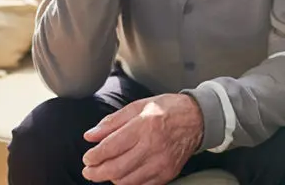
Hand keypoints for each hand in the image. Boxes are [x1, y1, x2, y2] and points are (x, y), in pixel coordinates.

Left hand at [81, 93, 202, 184]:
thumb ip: (112, 122)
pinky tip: (124, 175)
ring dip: (111, 179)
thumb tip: (90, 135)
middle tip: (89, 171)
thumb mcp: (138, 106)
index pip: (110, 148)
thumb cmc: (168, 109)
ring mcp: (161, 162)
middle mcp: (152, 146)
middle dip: (96, 173)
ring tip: (106, 171)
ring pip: (126, 181)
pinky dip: (128, 182)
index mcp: (144, 126)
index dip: (94, 156)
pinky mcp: (167, 173)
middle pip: (115, 169)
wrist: (197, 119)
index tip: (87, 157)